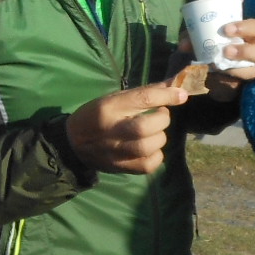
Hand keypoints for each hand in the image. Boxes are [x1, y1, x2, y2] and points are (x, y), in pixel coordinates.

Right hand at [64, 81, 187, 174]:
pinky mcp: (123, 168)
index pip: (142, 99)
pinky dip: (157, 154)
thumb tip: (172, 86)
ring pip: (152, 145)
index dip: (166, 96)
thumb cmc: (96, 115)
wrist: (73, 144)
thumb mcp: (113, 99)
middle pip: (147, 126)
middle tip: (160, 115)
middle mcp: (112, 130)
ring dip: (160, 136)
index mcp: (108, 108)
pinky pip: (151, 163)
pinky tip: (150, 148)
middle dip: (162, 119)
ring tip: (153, 131)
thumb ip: (142, 94)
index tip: (181, 95)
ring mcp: (117, 152)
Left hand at [196, 18, 254, 100]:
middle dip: (247, 51)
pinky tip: (216, 81)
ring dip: (238, 69)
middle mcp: (253, 53)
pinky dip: (228, 85)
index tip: (226, 30)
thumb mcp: (196, 40)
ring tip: (220, 67)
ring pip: (254, 71)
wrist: (200, 73)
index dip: (245, 27)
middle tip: (227, 51)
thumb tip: (185, 44)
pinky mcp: (241, 87)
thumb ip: (191, 38)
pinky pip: (239, 87)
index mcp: (246, 35)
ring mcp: (250, 71)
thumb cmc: (204, 47)